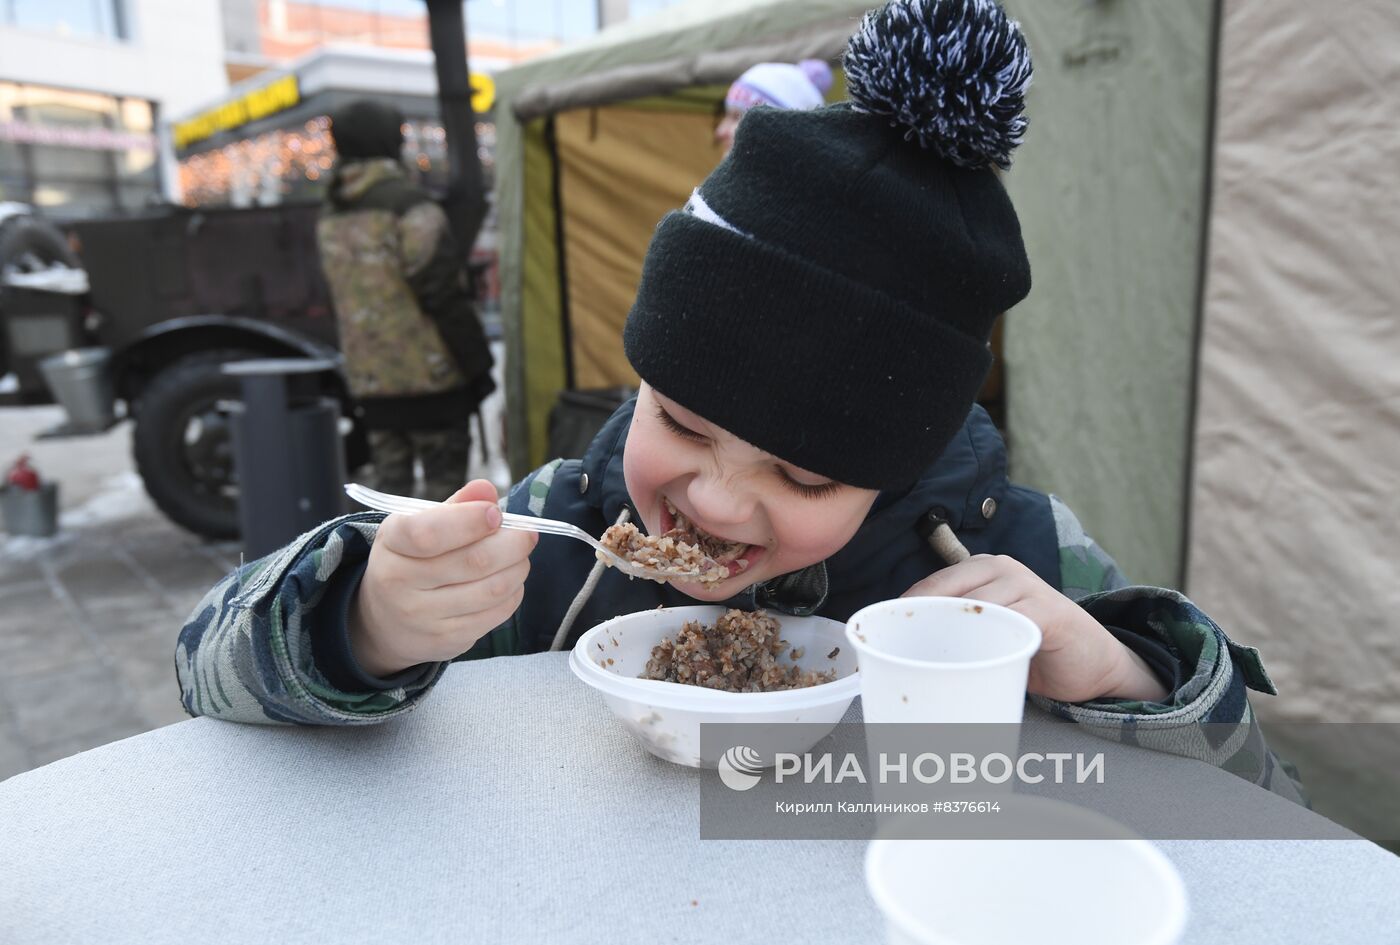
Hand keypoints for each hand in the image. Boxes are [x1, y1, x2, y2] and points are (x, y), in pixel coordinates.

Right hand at [349, 479, 536, 676]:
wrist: (385, 621)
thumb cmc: (411, 560)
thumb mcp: (419, 526)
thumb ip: (455, 507)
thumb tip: (486, 490)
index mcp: (392, 544)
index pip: (428, 533)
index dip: (469, 521)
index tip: (495, 513)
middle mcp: (400, 583)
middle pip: (473, 562)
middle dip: (512, 543)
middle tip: (527, 534)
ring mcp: (422, 617)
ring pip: (492, 590)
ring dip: (517, 568)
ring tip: (520, 556)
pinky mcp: (446, 641)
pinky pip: (495, 614)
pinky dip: (513, 593)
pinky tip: (509, 581)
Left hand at [902, 555, 1168, 703]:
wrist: (1092, 663)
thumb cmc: (1031, 647)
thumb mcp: (986, 634)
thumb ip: (954, 632)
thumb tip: (897, 655)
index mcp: (979, 570)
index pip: (929, 587)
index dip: (902, 612)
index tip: (880, 640)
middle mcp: (1000, 568)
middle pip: (945, 593)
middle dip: (920, 624)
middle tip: (899, 656)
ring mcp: (1025, 585)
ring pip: (973, 607)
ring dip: (949, 636)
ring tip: (930, 663)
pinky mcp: (1048, 610)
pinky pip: (1010, 622)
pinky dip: (990, 642)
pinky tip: (977, 662)